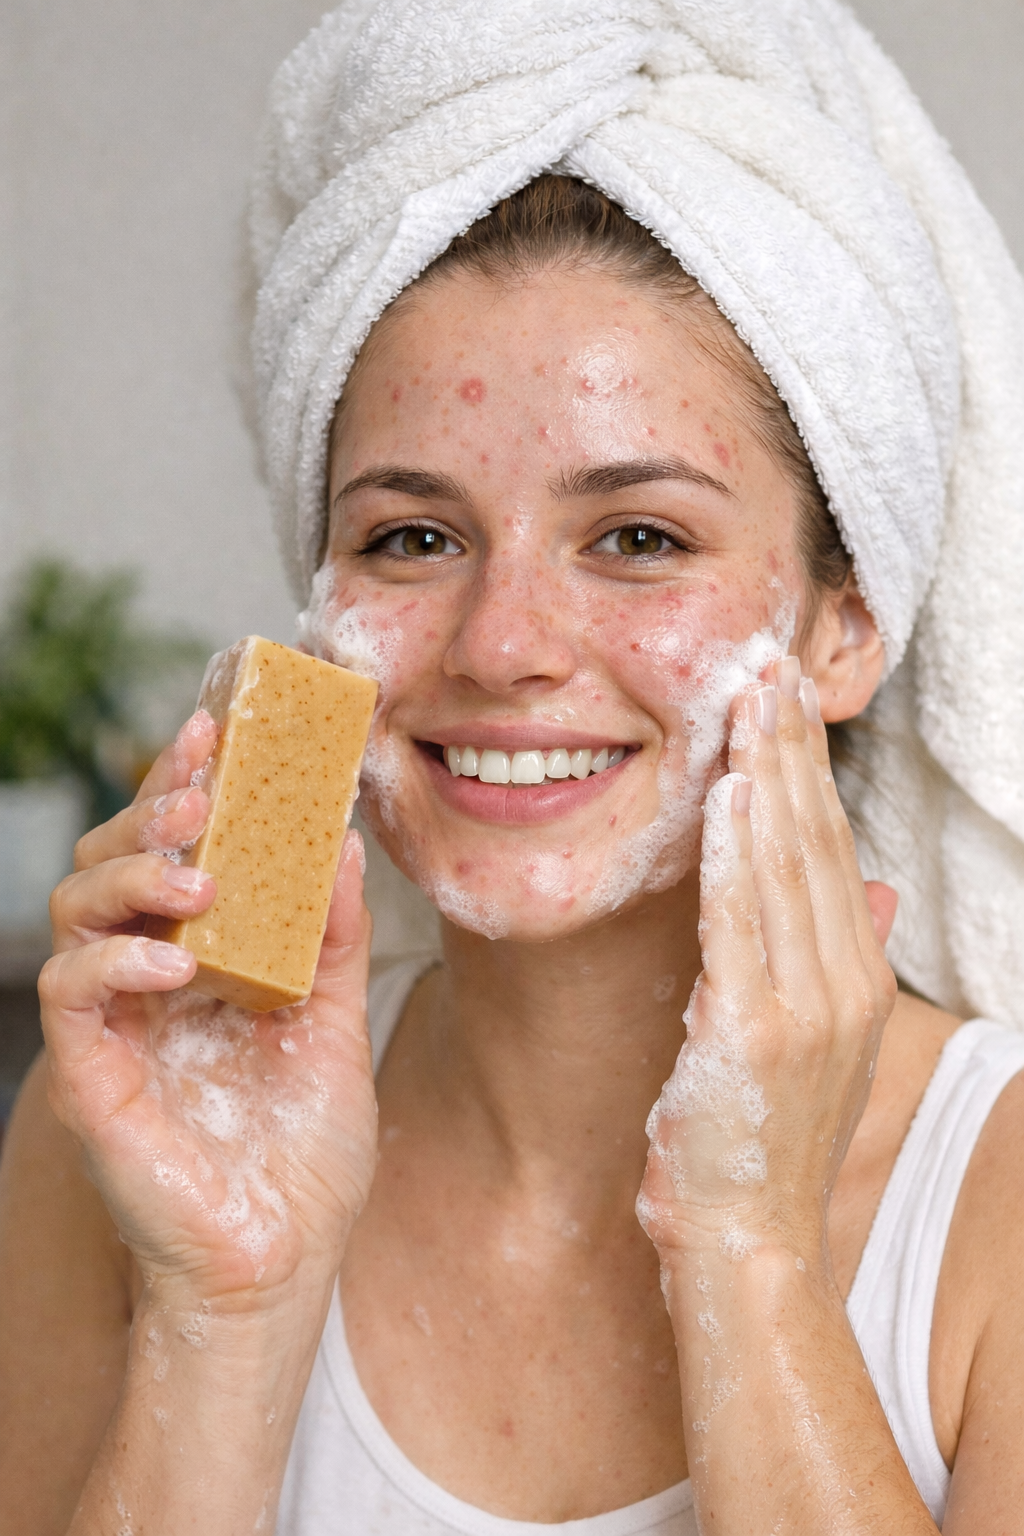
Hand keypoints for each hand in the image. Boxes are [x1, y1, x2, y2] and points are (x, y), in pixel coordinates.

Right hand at [39, 712, 376, 1311]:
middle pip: (113, 859)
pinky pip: (72, 991)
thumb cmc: (303, 1154)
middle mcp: (146, 979)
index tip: (216, 728)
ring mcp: (113, 1024)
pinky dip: (116, 960)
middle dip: (153, 808)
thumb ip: (331, 939)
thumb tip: (342, 842)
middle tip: (206, 784)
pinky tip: (175, 961)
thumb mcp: (334, 1027)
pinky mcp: (90, 1074)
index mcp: (200, 957)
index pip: (175, 850)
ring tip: (200, 874)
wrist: (282, 1261)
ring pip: (78, 908)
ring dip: (134, 871)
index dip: (185, 785)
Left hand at [638, 658, 897, 1262]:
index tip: (786, 696)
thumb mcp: (820, 1045)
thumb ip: (847, 957)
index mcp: (855, 976)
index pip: (832, 847)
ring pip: (784, 865)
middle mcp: (843, 982)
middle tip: (767, 662)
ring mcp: (805, 1007)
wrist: (750, 1244)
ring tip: (748, 697)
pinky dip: (732, 854)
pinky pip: (740, 922)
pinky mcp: (753, 1031)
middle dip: (788, 745)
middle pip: (814, 839)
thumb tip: (879, 888)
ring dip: (764, 774)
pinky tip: (724, 793)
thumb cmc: (764, 1141)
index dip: (808, 767)